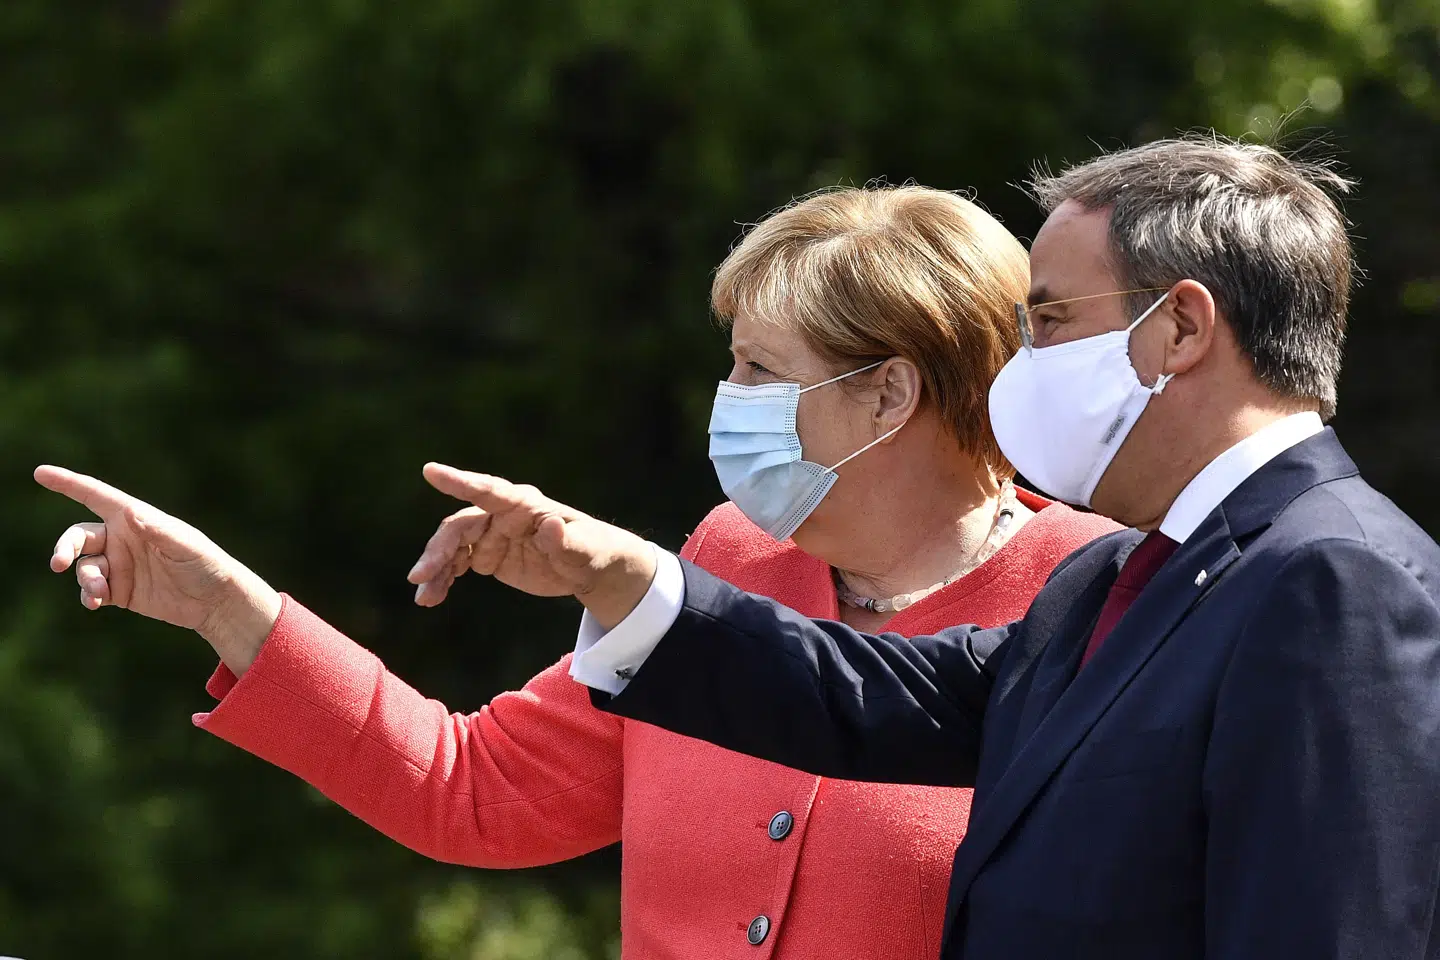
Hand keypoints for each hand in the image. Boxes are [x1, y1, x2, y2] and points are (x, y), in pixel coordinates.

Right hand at [34, 465, 282, 674]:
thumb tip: (131, 514)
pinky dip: (88, 596)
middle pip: (78, 537)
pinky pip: (92, 590)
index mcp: (134, 518)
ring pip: (83, 567)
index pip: (95, 496)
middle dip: (64, 547)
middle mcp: (121, 538)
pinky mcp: (119, 591)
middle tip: (57, 563)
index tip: (40, 473)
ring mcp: (119, 565)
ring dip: (84, 579)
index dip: (68, 483)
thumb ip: (157, 530)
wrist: (214, 600)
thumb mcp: (184, 545)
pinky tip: (96, 603)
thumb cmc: (205, 563)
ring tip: (99, 594)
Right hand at [408, 463, 656, 627]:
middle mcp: (501, 515)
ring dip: (435, 569)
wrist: (589, 567)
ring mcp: (491, 535)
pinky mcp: (487, 555)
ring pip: (452, 547)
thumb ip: (564, 540)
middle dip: (438, 549)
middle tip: (420, 576)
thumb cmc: (591, 550)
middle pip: (460, 526)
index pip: (488, 490)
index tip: (430, 471)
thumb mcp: (583, 549)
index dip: (459, 481)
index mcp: (524, 505)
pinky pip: (456, 564)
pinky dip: (442, 580)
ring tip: (424, 598)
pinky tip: (432, 599)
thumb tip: (550, 524)